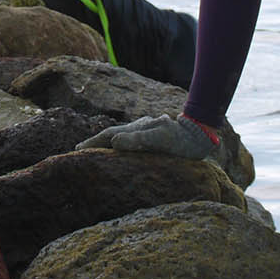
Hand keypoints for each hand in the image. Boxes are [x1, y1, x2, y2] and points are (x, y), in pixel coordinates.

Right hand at [78, 112, 219, 161]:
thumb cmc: (182, 139)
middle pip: (113, 134)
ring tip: (96, 150)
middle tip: (80, 150)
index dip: (93, 142)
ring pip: (122, 136)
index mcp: (137, 129)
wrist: (200, 134)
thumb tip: (114, 142)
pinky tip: (122, 149)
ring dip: (108, 143)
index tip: (78, 149)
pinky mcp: (154, 136)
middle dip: (97, 142)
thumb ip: (138, 139)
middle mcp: (140, 128)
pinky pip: (131, 140)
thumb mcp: (160, 139)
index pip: (109, 136)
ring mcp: (147, 131)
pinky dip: (121, 144)